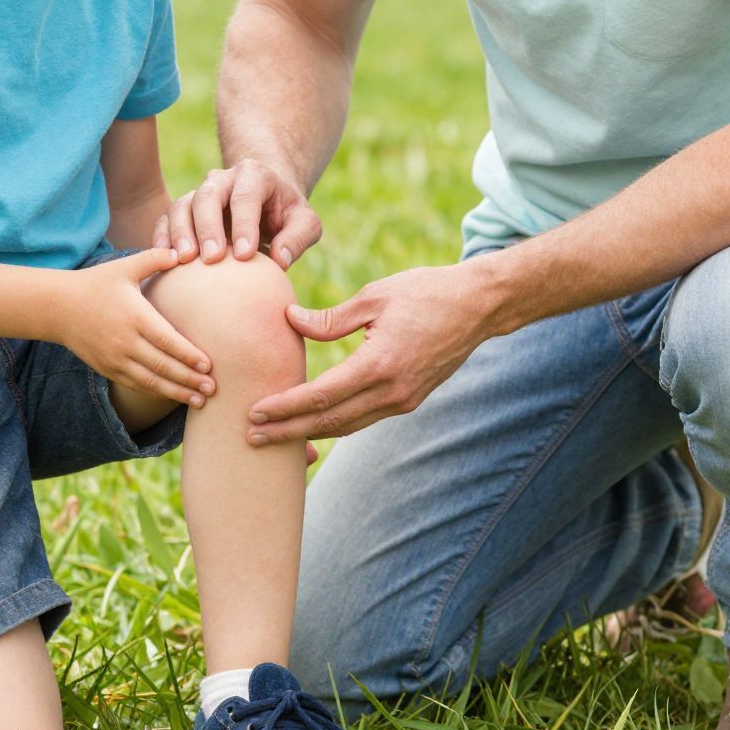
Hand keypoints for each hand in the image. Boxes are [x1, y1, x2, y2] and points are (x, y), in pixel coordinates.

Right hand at [63, 248, 216, 406]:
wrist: (58, 307)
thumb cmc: (97, 284)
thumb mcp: (124, 267)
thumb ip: (154, 258)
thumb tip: (181, 252)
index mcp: (135, 316)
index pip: (167, 340)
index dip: (188, 355)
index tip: (209, 364)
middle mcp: (126, 341)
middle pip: (162, 366)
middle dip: (189, 379)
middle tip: (213, 388)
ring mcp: (115, 358)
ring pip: (150, 381)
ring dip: (177, 392)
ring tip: (199, 401)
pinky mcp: (108, 369)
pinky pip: (136, 385)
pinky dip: (156, 392)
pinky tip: (174, 396)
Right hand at [153, 158, 321, 268]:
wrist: (265, 202)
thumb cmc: (287, 215)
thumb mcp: (305, 222)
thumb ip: (298, 237)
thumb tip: (280, 260)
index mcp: (255, 176)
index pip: (246, 196)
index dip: (244, 224)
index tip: (244, 255)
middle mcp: (223, 179)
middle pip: (208, 196)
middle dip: (208, 227)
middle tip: (211, 259)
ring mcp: (200, 192)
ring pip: (182, 205)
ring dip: (180, 232)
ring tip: (183, 260)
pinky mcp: (184, 209)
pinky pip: (166, 218)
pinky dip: (162, 236)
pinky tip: (164, 259)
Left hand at [245, 263, 498, 443]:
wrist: (479, 306)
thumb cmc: (426, 292)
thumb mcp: (375, 296)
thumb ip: (331, 318)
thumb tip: (289, 320)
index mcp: (380, 363)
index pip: (321, 395)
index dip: (285, 407)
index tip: (254, 412)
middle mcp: (393, 391)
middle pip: (330, 421)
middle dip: (288, 432)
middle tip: (250, 437)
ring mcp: (404, 400)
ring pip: (347, 426)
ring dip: (309, 433)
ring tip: (273, 436)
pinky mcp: (409, 399)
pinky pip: (364, 419)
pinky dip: (334, 424)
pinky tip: (312, 422)